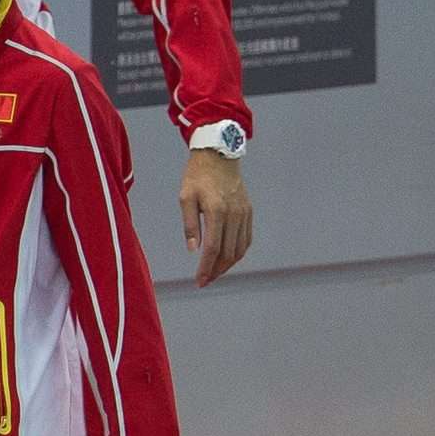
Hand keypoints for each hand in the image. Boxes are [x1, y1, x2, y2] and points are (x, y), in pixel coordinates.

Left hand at [177, 146, 253, 284]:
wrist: (219, 156)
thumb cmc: (198, 175)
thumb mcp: (186, 197)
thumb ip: (189, 225)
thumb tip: (193, 250)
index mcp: (217, 211)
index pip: (213, 248)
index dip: (206, 267)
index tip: (199, 280)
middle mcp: (234, 214)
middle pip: (228, 253)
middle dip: (216, 270)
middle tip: (205, 280)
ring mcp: (244, 214)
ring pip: (240, 249)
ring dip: (228, 265)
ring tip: (214, 272)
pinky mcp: (248, 212)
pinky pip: (246, 239)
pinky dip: (238, 253)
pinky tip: (227, 258)